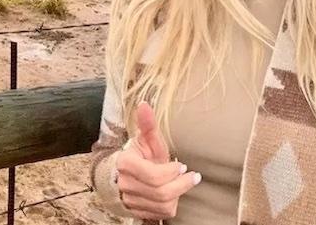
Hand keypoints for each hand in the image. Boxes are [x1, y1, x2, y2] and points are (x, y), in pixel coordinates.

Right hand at [115, 102, 201, 219]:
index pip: (153, 175)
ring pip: (162, 205)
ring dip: (178, 194)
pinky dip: (171, 204)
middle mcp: (126, 184)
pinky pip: (160, 213)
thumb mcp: (145, 138)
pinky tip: (175, 193)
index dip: (171, 172)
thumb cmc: (139, 154)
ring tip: (186, 182)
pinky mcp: (138, 212)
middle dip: (181, 184)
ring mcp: (131, 200)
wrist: (123, 175)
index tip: (182, 166)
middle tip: (192, 175)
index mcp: (126, 164)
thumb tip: (144, 103)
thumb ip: (147, 123)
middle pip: (160, 192)